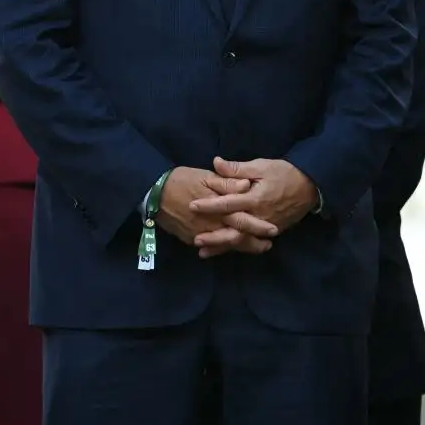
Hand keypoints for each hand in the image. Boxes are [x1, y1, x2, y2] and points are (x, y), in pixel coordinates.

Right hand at [156, 166, 270, 257]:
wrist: (151, 192)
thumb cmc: (180, 180)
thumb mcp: (204, 176)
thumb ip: (226, 182)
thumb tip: (246, 185)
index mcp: (217, 208)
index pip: (242, 219)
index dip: (258, 226)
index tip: (273, 231)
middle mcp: (211, 225)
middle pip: (236, 237)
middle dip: (253, 243)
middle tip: (267, 245)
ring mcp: (200, 234)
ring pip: (224, 244)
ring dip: (240, 247)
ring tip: (254, 248)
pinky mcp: (189, 238)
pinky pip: (209, 246)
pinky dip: (220, 248)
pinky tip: (227, 247)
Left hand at [188, 157, 320, 249]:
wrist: (311, 186)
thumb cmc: (283, 173)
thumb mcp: (260, 166)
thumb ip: (237, 169)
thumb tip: (215, 162)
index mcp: (255, 198)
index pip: (228, 203)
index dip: (210, 205)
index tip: (191, 206)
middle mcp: (260, 216)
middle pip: (234, 230)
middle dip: (214, 236)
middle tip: (195, 240)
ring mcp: (266, 227)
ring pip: (242, 240)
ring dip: (223, 247)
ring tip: (203, 252)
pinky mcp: (272, 232)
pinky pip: (251, 242)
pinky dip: (237, 248)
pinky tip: (223, 251)